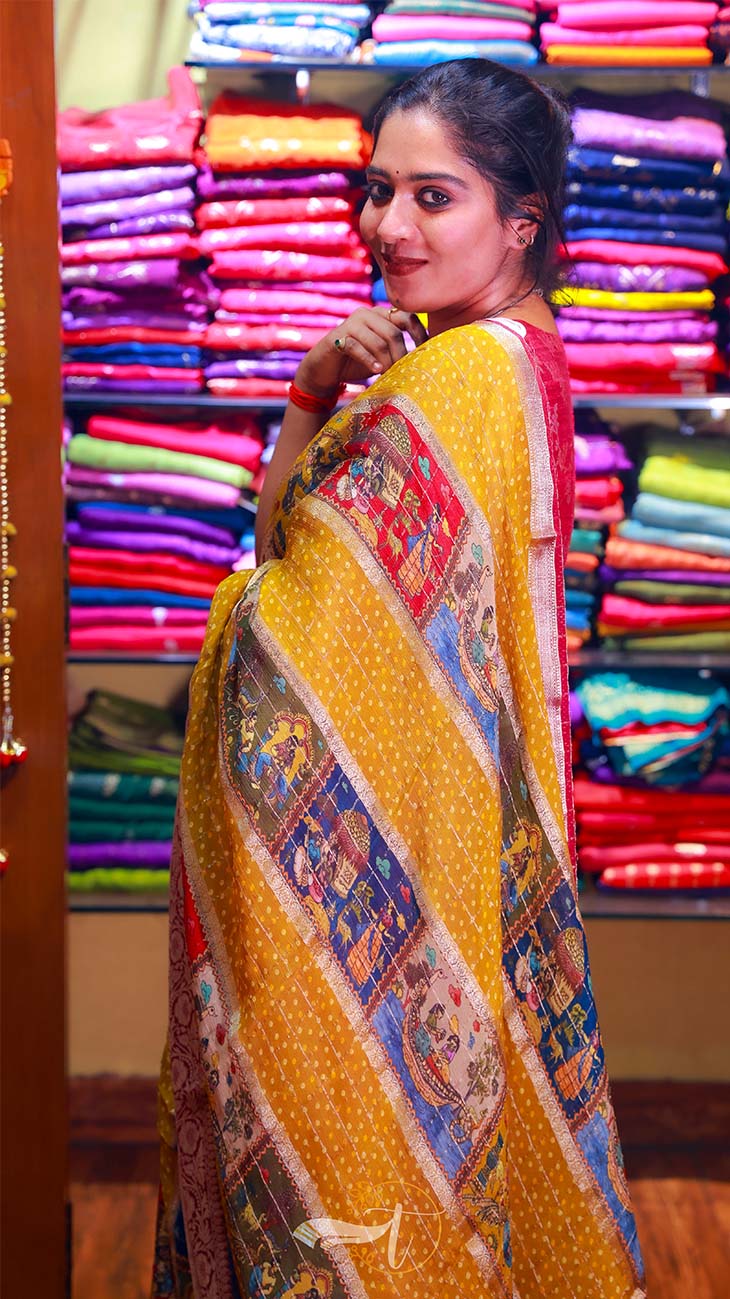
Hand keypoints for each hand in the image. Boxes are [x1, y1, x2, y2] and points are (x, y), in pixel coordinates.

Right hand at [294, 305, 428, 396]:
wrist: (323, 370)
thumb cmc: (357, 363)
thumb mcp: (382, 355)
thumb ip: (398, 350)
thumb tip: (424, 360)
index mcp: (382, 315)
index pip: (407, 317)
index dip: (419, 334)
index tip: (426, 354)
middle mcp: (367, 314)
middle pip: (393, 333)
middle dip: (400, 355)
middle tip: (402, 372)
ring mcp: (351, 323)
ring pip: (378, 341)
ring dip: (386, 361)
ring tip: (388, 375)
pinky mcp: (338, 337)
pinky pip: (357, 347)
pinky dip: (369, 360)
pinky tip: (375, 370)